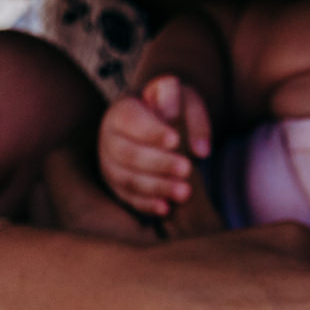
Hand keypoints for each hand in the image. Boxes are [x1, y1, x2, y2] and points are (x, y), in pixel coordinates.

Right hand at [98, 75, 212, 217]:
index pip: (131, 121)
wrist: (152, 121)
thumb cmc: (170, 107)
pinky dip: (146, 204)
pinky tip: (166, 208)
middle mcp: (109, 137)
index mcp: (122, 110)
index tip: (175, 140)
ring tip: (184, 192)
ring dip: (156, 187)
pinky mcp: (115, 184)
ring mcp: (109, 163)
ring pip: (127, 179)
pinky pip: (127, 197)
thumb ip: (193, 117)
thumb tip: (200, 151)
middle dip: (158, 163)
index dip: (152, 132)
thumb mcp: (185, 100)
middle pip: (128, 153)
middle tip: (187, 169)